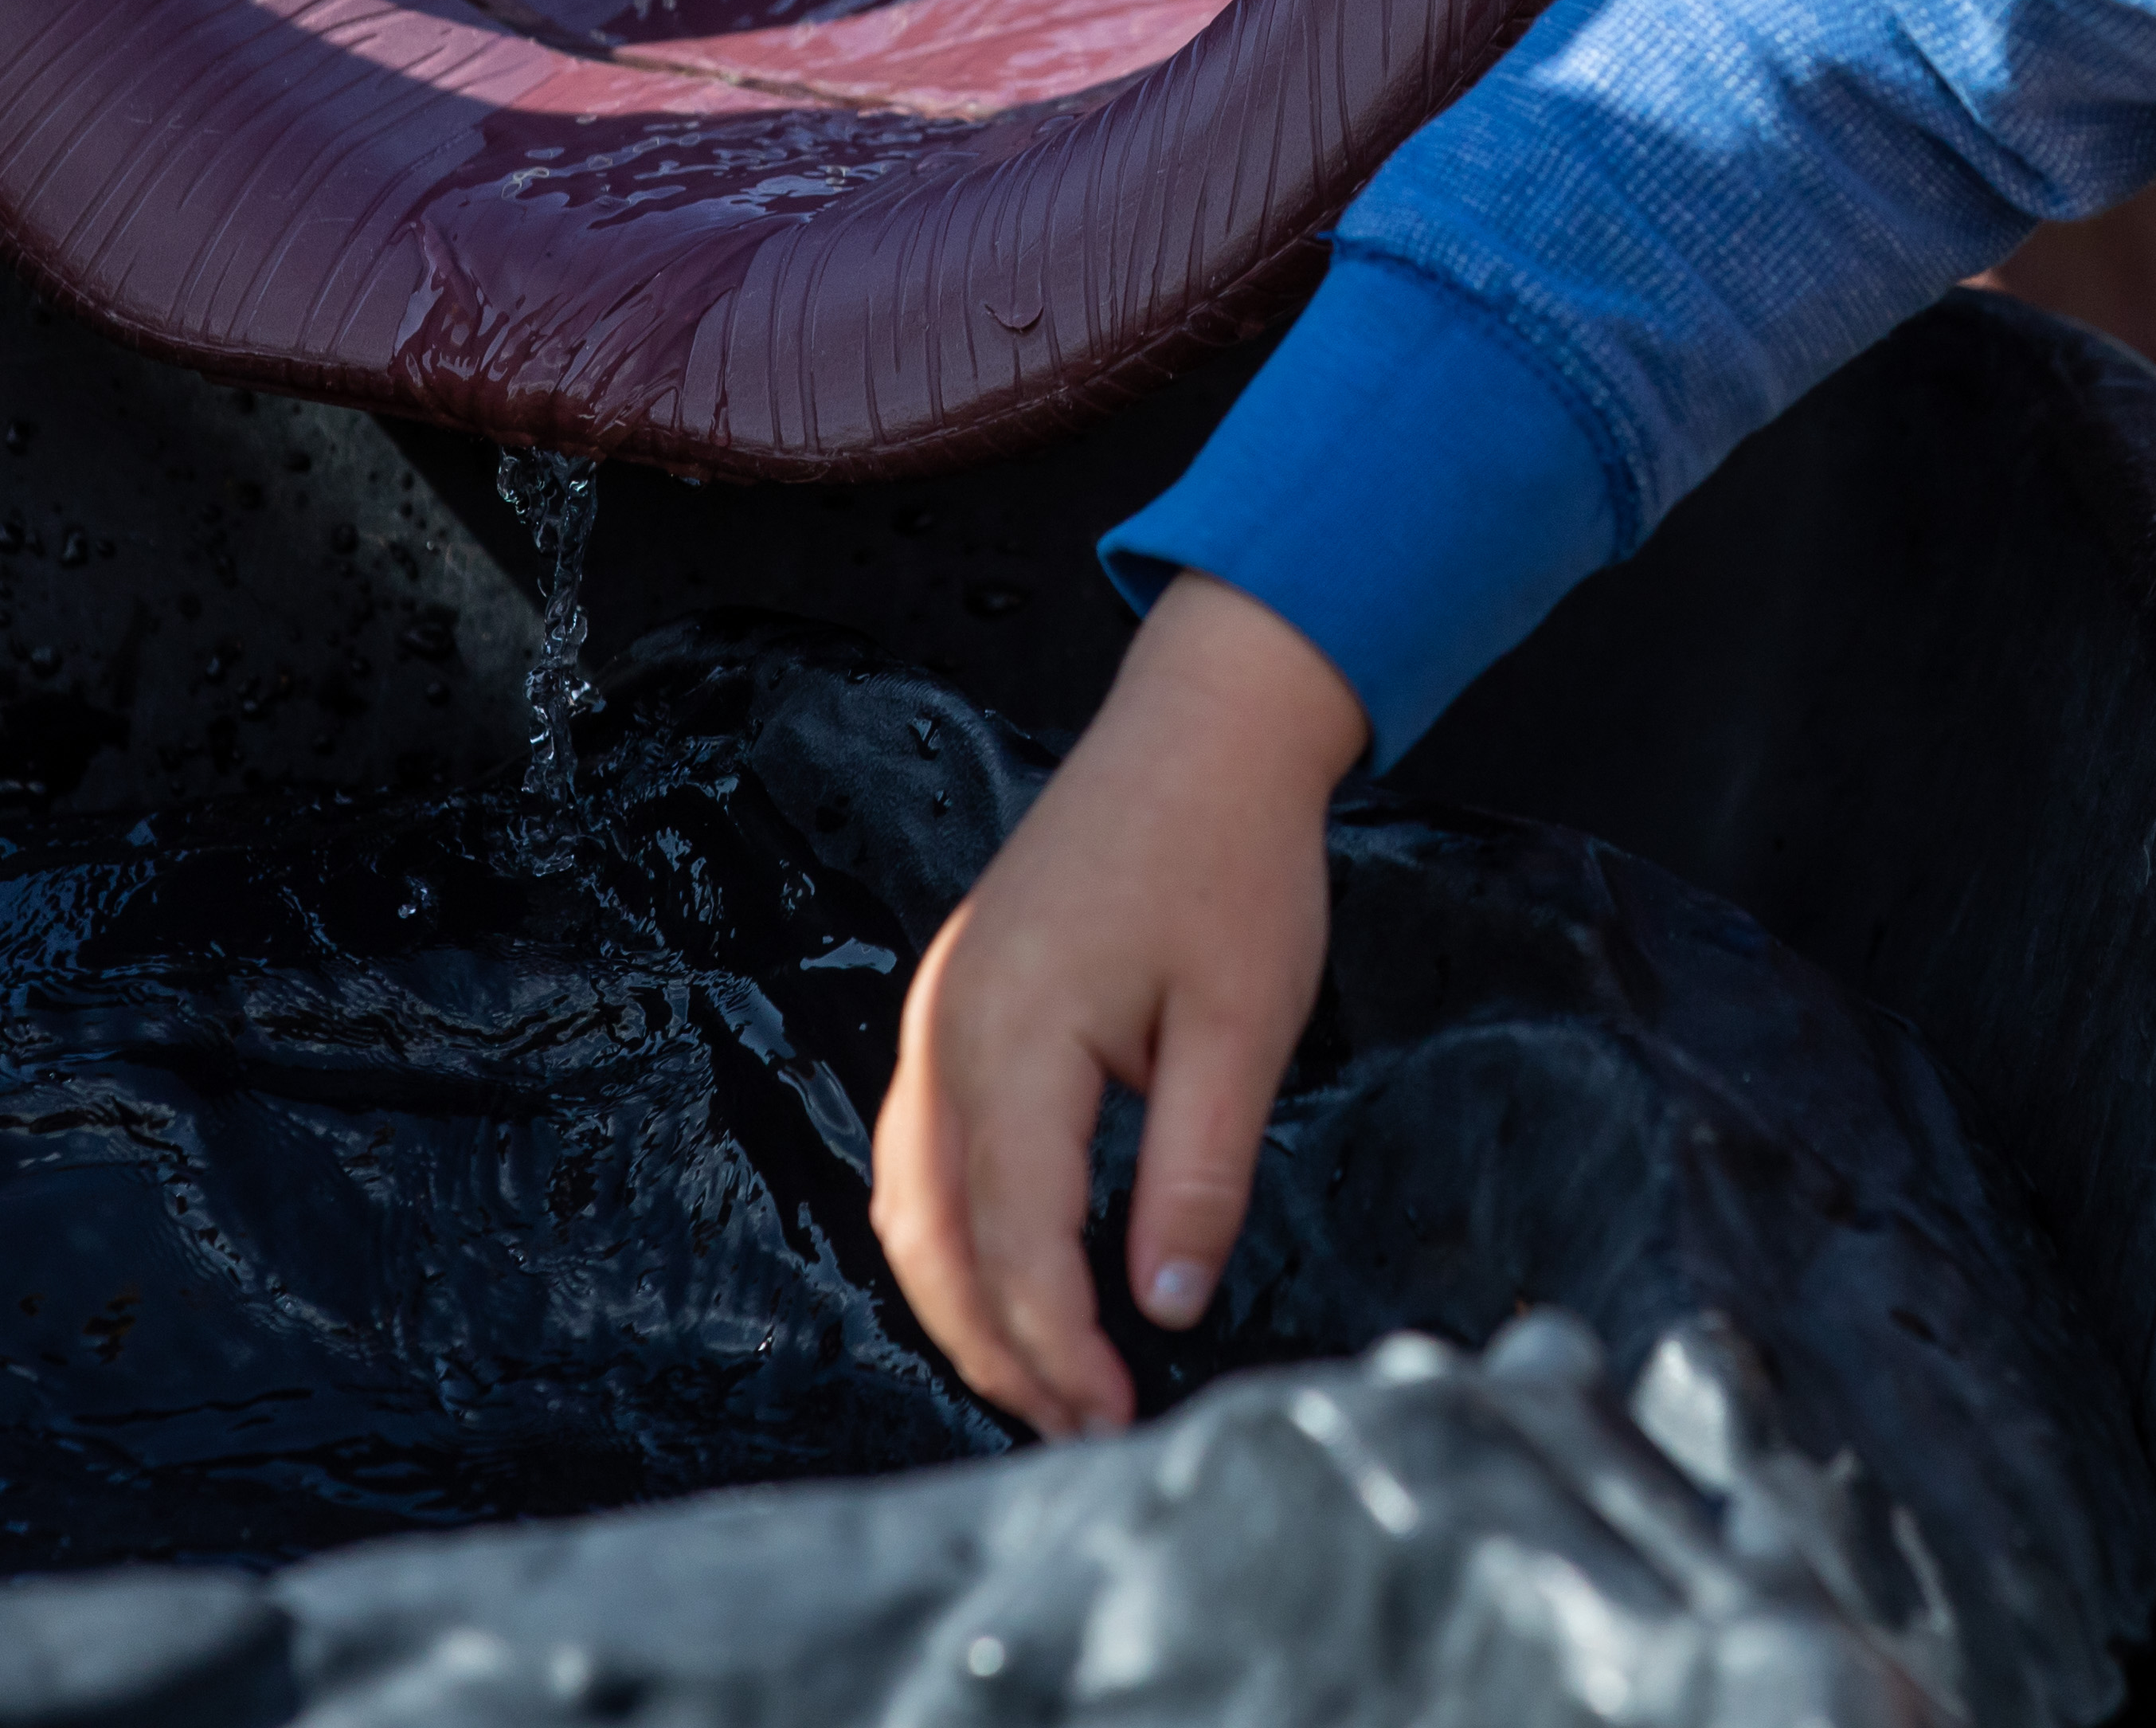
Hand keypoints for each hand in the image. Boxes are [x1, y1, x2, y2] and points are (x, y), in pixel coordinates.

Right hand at [869, 572, 1361, 1436]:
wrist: (1199, 729)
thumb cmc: (1232, 859)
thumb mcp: (1244, 1023)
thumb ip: (1200, 1169)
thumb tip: (1168, 1303)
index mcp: (1013, 1032)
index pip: (1015, 1237)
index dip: (1058, 1344)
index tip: (1114, 1419)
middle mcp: (947, 1029)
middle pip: (937, 1237)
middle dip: (998, 1348)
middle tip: (1076, 1427)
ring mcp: (937, 1013)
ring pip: (910, 1202)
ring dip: (963, 1302)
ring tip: (1043, 1379)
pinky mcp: (953, 1004)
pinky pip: (920, 1150)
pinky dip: (952, 1234)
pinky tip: (1007, 1278)